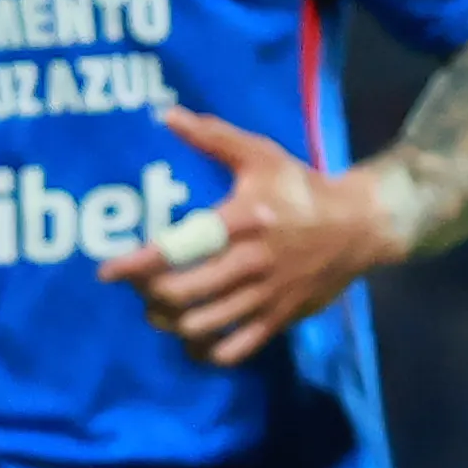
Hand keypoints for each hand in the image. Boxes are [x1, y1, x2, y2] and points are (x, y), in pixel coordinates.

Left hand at [94, 104, 403, 366]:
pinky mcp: (280, 319)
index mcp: (242, 220)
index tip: (106, 272)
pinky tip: (192, 340)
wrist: (361, 226)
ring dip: (171, 323)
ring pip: (204, 326)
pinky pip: (236, 349)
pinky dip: (206, 352)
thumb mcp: (260, 154)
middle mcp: (251, 262)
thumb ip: (212, 136)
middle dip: (149, 294)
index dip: (137, 263)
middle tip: (136, 285)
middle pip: (184, 293)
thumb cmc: (301, 187)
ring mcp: (266, 296)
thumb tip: (166, 115)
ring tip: (157, 311)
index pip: (180, 247)